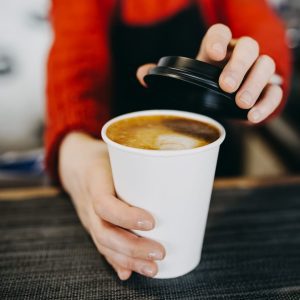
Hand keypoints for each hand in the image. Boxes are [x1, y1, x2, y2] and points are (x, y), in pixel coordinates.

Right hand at [59, 132, 165, 279]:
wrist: (74, 163)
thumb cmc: (102, 155)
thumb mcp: (116, 150)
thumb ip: (138, 162)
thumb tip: (173, 169)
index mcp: (94, 179)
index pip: (103, 203)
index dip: (126, 216)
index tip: (151, 222)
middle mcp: (87, 202)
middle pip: (104, 232)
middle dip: (133, 247)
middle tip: (160, 252)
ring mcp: (87, 216)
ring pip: (103, 244)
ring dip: (128, 260)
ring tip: (152, 268)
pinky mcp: (92, 224)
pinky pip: (101, 245)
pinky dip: (116, 261)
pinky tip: (129, 272)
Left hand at [137, 23, 282, 122]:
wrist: (223, 100)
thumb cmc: (203, 86)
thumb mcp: (185, 80)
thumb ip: (165, 76)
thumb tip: (142, 75)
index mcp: (217, 50)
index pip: (220, 33)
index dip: (217, 39)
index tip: (211, 54)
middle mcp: (239, 56)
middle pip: (248, 47)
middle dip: (238, 65)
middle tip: (226, 86)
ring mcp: (255, 71)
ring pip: (267, 65)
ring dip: (255, 83)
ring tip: (241, 103)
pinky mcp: (266, 90)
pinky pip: (275, 91)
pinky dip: (267, 103)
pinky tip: (252, 116)